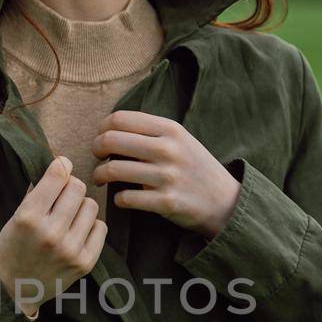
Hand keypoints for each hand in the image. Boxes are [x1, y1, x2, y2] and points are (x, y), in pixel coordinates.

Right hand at [0, 155, 106, 317]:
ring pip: (91, 205)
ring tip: (67, 218)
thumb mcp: (16, 216)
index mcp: (28, 217)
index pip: (58, 175)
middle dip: (70, 188)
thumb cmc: (13, 247)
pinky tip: (77, 232)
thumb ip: (39, 191)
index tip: (61, 167)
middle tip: (61, 198)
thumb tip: (63, 163)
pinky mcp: (84, 263)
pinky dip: (90, 225)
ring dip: (80, 207)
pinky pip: (101, 226)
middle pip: (78, 187)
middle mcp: (51, 233)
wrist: (14, 289)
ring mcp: (70, 250)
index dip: (61, 166)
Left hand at [90, 109, 240, 237]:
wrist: (225, 201)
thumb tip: (109, 128)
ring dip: (100, 175)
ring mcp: (168, 176)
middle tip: (97, 157)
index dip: (102, 128)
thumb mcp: (180, 140)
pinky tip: (121, 197)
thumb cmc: (194, 168)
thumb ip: (150, 131)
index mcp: (170, 129)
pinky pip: (126, 198)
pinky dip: (118, 199)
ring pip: (113, 170)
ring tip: (101, 178)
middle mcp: (168, 149)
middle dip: (96, 149)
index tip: (101, 139)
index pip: (119, 119)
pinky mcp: (166, 202)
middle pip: (111, 140)